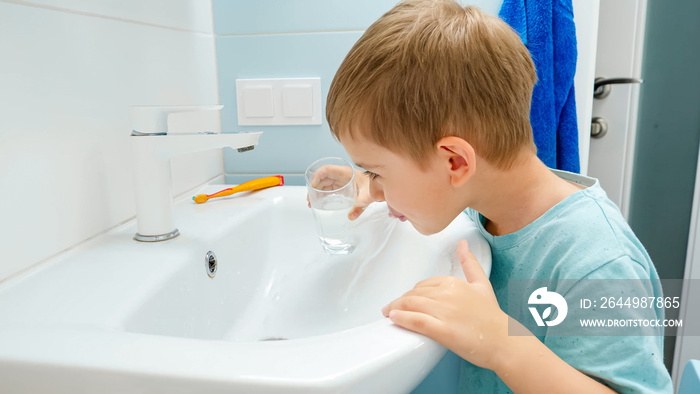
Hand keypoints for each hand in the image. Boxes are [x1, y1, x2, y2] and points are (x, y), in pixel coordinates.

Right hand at [307, 165, 373, 219]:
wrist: (381, 186)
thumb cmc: (375, 186)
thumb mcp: (367, 196)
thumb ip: (359, 206)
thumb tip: (351, 216)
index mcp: (345, 172)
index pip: (326, 170)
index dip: (317, 177)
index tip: (312, 187)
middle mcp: (341, 175)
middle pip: (322, 178)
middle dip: (314, 187)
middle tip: (310, 199)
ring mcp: (341, 180)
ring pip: (324, 183)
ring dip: (317, 191)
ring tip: (312, 203)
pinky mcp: (342, 186)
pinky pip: (329, 188)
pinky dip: (323, 194)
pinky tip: (319, 202)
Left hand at [382, 240, 508, 369]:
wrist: (504, 341)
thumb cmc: (492, 316)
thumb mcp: (482, 284)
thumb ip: (470, 263)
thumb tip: (463, 244)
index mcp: (454, 282)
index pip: (424, 284)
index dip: (412, 292)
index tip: (406, 299)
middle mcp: (447, 294)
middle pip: (414, 295)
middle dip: (401, 301)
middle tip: (392, 308)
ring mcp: (444, 312)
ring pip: (411, 305)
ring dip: (395, 309)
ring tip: (388, 313)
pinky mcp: (442, 330)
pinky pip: (416, 321)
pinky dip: (402, 319)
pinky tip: (393, 319)